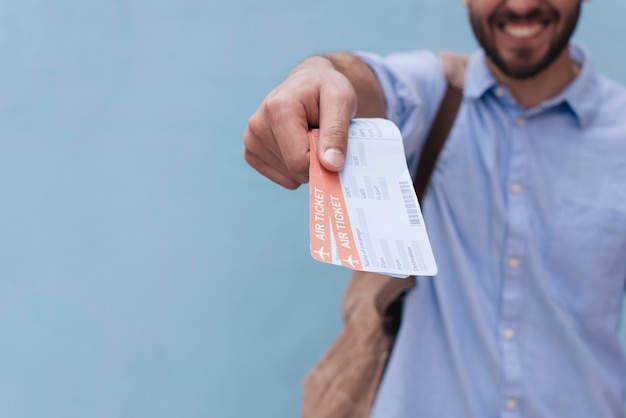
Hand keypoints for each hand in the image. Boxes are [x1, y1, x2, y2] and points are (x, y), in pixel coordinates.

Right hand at [243, 55, 357, 188]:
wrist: (309, 83)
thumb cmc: (326, 89)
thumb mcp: (341, 100)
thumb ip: (336, 132)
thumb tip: (331, 165)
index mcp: (276, 109)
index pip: (300, 161)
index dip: (322, 159)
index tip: (330, 141)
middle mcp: (257, 125)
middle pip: (294, 170)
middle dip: (315, 160)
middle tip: (320, 134)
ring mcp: (251, 140)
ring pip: (289, 176)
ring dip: (306, 162)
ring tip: (308, 135)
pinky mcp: (251, 152)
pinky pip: (282, 177)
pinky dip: (295, 169)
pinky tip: (298, 144)